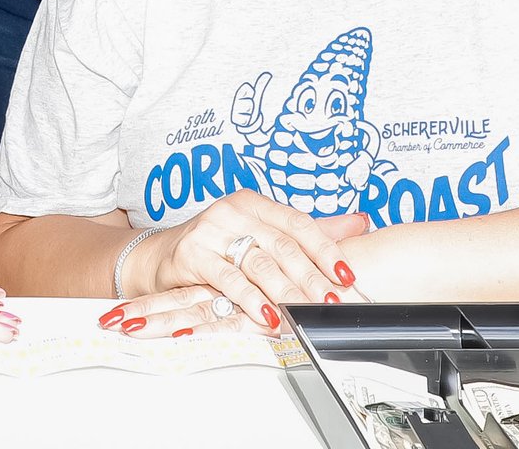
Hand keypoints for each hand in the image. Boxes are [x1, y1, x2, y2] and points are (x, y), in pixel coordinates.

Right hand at [112, 192, 368, 337]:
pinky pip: (229, 279)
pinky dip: (252, 299)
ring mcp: (211, 230)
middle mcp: (233, 211)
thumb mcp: (259, 233)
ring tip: (306, 314)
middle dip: (312, 279)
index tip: (348, 276)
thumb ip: (307, 232)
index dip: (326, 250)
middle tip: (333, 304)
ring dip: (288, 293)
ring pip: (260, 263)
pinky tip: (268, 315)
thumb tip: (360, 222)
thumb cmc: (214, 247)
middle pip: (283, 246)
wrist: (157, 257)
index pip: (299, 223)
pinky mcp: (193, 254)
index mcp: (254, 202)